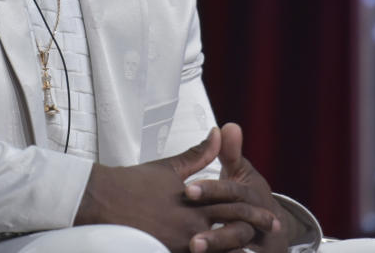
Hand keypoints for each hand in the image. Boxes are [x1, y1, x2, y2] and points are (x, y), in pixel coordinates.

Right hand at [74, 128, 277, 251]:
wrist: (103, 199)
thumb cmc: (134, 183)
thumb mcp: (169, 168)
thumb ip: (198, 154)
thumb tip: (218, 132)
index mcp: (195, 202)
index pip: (232, 206)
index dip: (253, 213)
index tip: (271, 217)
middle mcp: (190, 225)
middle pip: (229, 233)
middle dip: (250, 237)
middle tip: (270, 237)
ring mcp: (178, 243)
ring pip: (213, 251)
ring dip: (230, 250)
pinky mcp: (164, 252)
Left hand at [184, 123, 291, 252]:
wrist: (277, 228)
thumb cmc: (251, 196)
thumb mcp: (242, 173)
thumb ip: (231, 153)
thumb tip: (227, 126)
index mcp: (252, 197)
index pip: (232, 193)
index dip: (211, 191)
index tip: (188, 190)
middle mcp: (259, 222)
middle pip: (239, 229)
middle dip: (216, 235)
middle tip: (192, 241)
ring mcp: (259, 245)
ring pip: (241, 250)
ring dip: (221, 252)